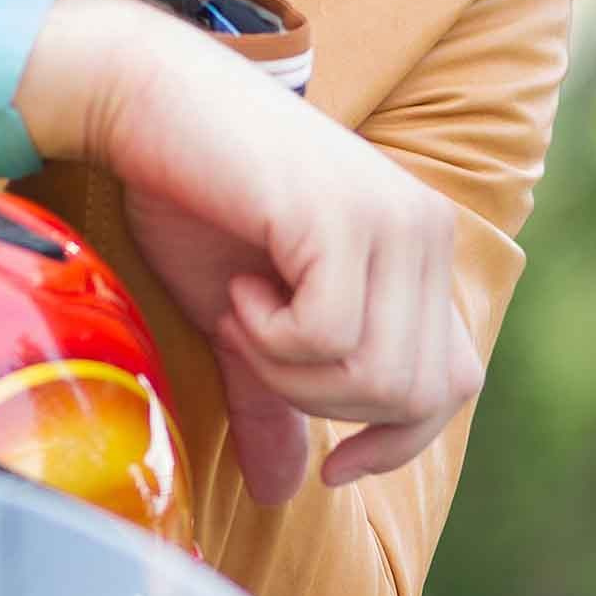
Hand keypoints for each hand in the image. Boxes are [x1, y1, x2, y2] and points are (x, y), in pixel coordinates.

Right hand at [18, 0, 483, 503]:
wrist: (143, 101)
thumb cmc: (190, 199)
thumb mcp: (243, 319)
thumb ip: (274, 396)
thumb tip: (280, 494)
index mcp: (418, 251)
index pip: (453, 383)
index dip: (399, 440)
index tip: (334, 469)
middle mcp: (425, 233)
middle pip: (416, 395)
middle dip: (322, 404)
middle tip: (255, 346)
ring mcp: (394, 221)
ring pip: (377, 378)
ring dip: (290, 371)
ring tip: (245, 311)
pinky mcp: (345, 217)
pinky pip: (329, 338)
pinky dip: (271, 335)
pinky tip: (242, 285)